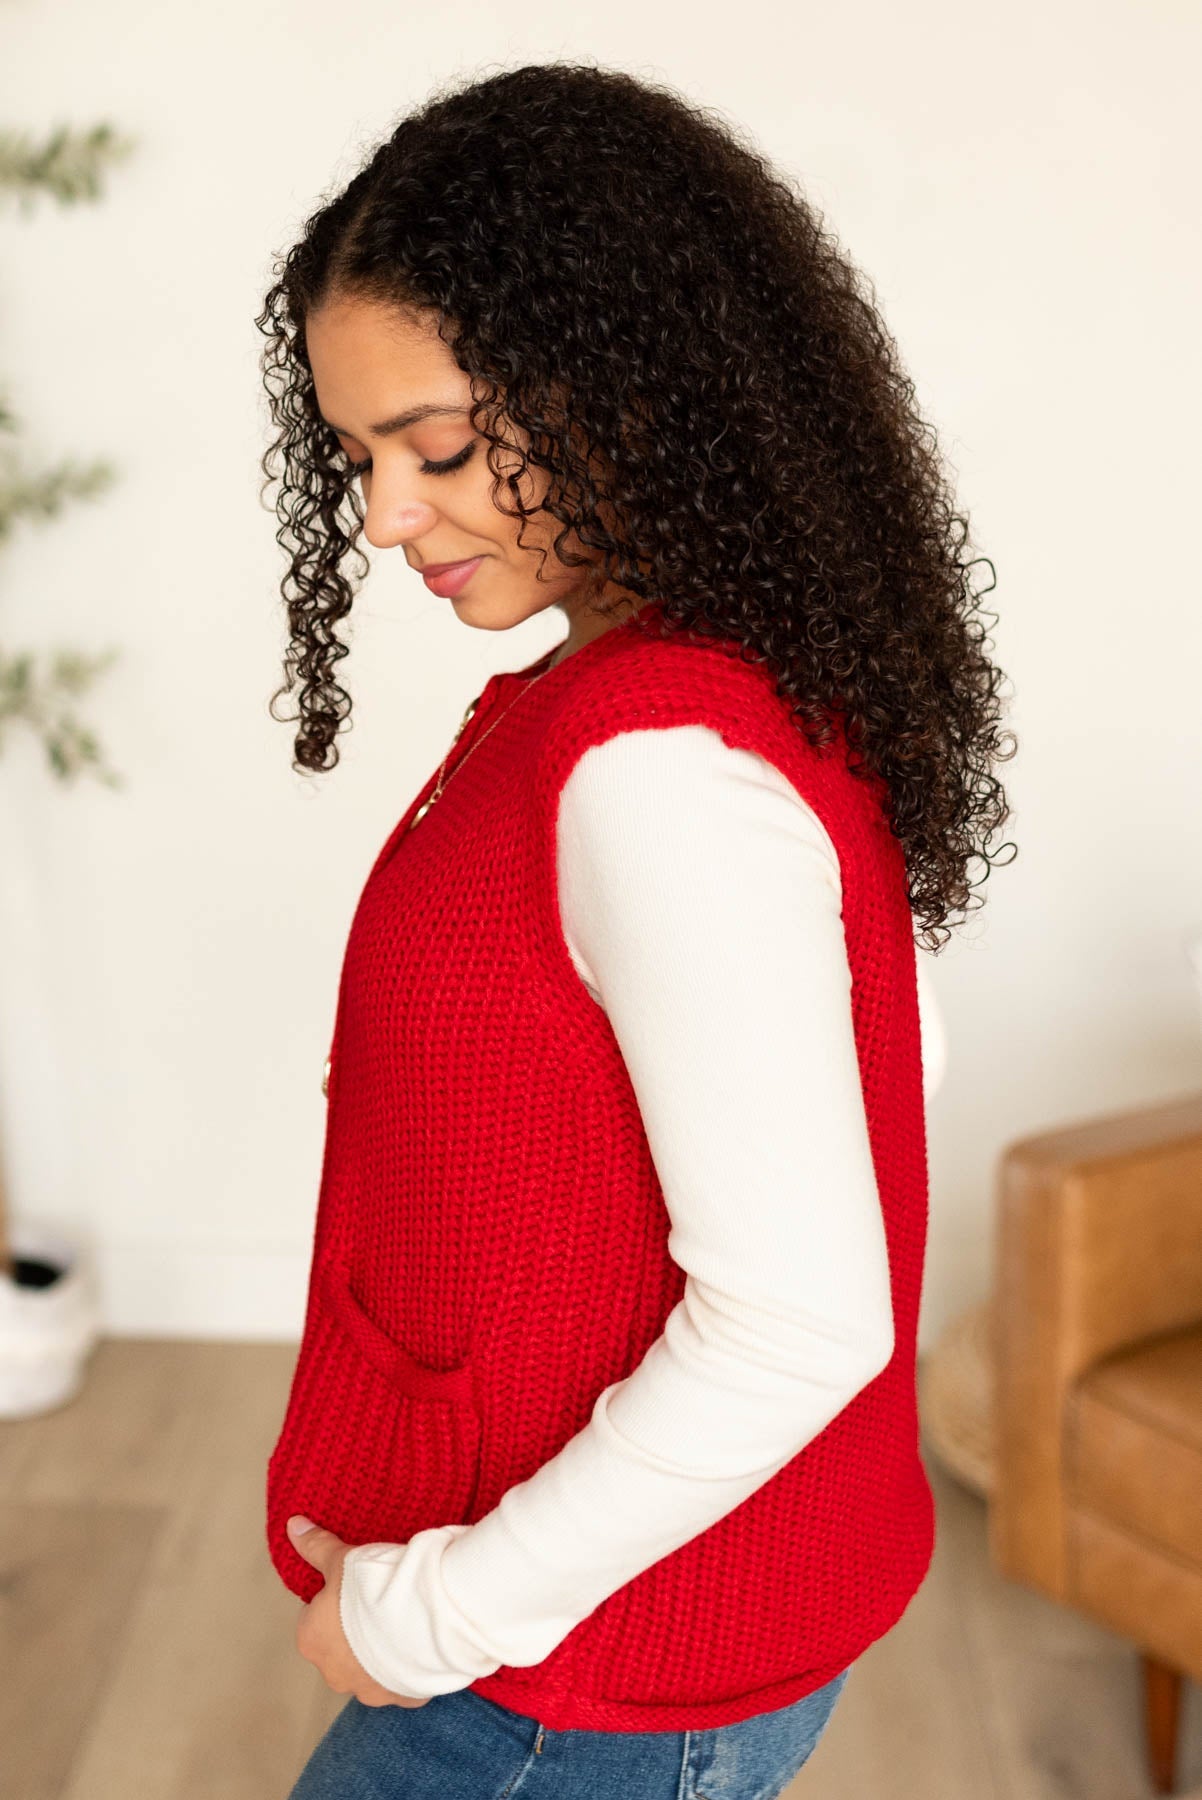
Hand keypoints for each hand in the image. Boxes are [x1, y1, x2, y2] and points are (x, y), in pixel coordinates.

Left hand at [286, 1515, 431, 1708]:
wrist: (426, 1617)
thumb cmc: (375, 1588)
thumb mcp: (342, 1559)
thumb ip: (316, 1546)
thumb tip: (293, 1526)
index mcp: (311, 1640)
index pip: (315, 1618)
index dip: (336, 1599)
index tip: (358, 1586)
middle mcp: (333, 1673)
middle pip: (341, 1646)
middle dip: (358, 1629)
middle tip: (382, 1599)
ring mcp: (369, 1690)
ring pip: (371, 1668)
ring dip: (384, 1650)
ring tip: (406, 1618)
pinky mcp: (403, 1699)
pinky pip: (403, 1681)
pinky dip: (410, 1665)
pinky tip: (423, 1641)